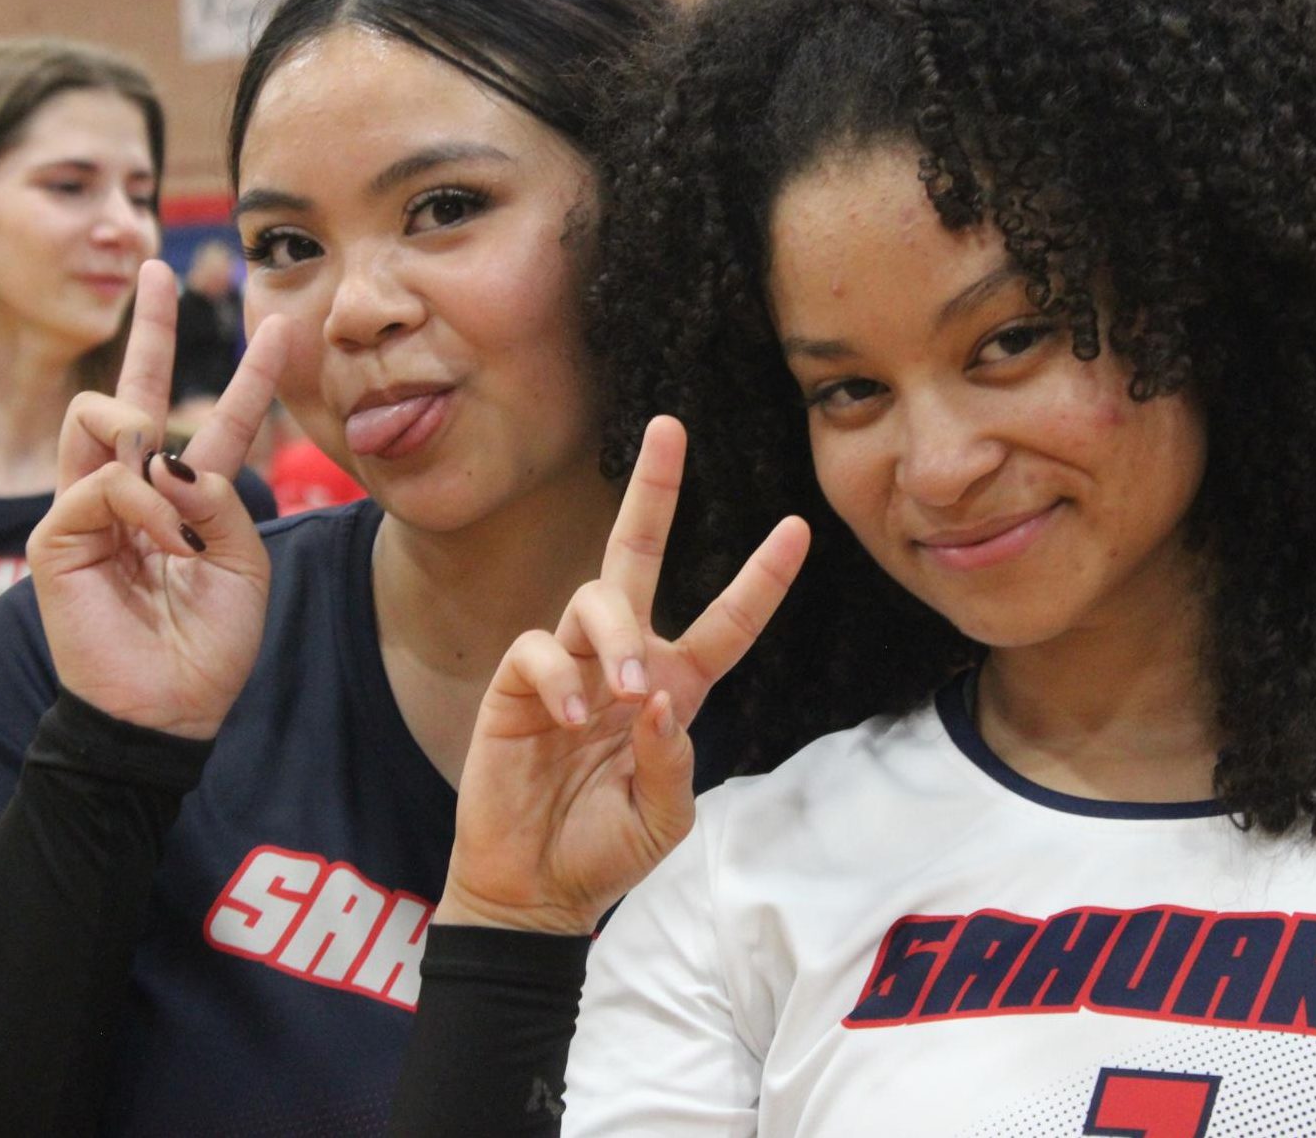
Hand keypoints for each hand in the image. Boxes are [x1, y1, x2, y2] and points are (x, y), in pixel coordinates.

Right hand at [28, 260, 288, 739]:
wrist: (170, 709)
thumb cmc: (210, 643)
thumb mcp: (242, 559)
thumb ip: (218, 495)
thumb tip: (166, 456)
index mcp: (189, 498)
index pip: (219, 422)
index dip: (248, 375)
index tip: (277, 325)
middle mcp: (135, 492)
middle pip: (136, 390)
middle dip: (149, 325)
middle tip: (155, 268)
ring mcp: (89, 509)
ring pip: (103, 416)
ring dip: (150, 446)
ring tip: (177, 507)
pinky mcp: (56, 535)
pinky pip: (100, 483)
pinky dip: (141, 507)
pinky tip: (162, 546)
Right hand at [437, 416, 809, 933]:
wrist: (535, 889)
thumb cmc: (604, 851)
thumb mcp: (662, 819)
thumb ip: (671, 763)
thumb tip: (658, 699)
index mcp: (676, 688)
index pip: (727, 622)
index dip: (761, 578)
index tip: (798, 527)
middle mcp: (624, 661)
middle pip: (637, 553)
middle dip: (655, 490)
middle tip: (669, 427)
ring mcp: (569, 666)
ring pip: (595, 597)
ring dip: (616, 636)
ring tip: (623, 691)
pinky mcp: (517, 682)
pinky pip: (539, 648)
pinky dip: (559, 678)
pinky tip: (567, 720)